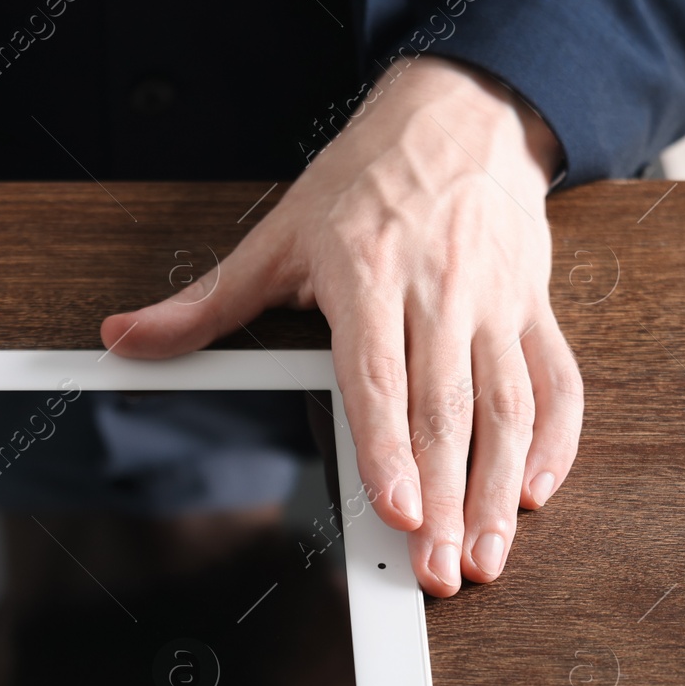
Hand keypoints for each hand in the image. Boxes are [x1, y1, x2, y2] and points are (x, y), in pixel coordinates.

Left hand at [101, 56, 582, 596]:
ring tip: (487, 554)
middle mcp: (440, 293)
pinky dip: (557, 441)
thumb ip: (204, 303)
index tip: (398, 509)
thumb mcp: (276, 236)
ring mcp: (496, 303)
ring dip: (501, 488)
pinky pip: (558, 381)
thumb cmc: (364, 182)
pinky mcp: (534, 307)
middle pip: (446, 411)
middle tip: (441, 569)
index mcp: (368, 275)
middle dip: (447, 499)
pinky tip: (538, 491)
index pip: (380, 377)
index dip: (389, 448)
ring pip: (509, 406)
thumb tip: (126, 337)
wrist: (460, 116)